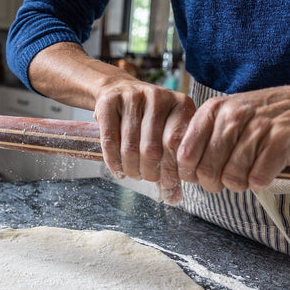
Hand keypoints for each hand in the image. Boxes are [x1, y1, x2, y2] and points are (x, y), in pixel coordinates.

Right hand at [93, 79, 195, 203]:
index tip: (169, 183)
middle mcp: (158, 97)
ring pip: (129, 147)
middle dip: (149, 172)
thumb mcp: (168, 133)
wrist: (119, 90)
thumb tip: (174, 199)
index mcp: (181, 104)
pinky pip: (109, 141)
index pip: (177, 144)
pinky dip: (112, 162)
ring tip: (134, 174)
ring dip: (131, 169)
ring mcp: (132, 97)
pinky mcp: (109, 102)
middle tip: (148, 178)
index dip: (172, 169)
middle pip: (152, 149)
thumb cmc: (149, 120)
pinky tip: (118, 169)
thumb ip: (174, 164)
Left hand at [176, 84, 289, 192]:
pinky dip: (261, 182)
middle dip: (215, 184)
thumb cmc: (267, 116)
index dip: (191, 173)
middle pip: (207, 171)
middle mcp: (233, 116)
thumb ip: (206, 139)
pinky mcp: (282, 141)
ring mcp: (258, 128)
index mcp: (214, 110)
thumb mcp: (230, 116)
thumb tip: (186, 172)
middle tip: (228, 179)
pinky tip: (266, 172)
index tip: (202, 176)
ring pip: (232, 178)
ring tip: (249, 174)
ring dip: (240, 184)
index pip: (186, 154)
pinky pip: (258, 179)